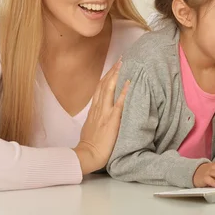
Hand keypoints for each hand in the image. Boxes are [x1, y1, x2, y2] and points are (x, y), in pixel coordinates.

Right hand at [74, 59, 129, 174]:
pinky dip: (123, 91)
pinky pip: (119, 103)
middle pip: (104, 85)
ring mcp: (105, 113)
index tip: (112, 68)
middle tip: (120, 59)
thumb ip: (96, 118)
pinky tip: (129, 82)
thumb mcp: (90, 127)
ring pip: (109, 89)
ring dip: (116, 75)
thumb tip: (101, 114)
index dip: (106, 77)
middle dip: (112, 71)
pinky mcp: (111, 120)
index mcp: (94, 110)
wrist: (86, 155)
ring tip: (123, 64)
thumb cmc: (89, 145)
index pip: (100, 89)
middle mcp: (98, 108)